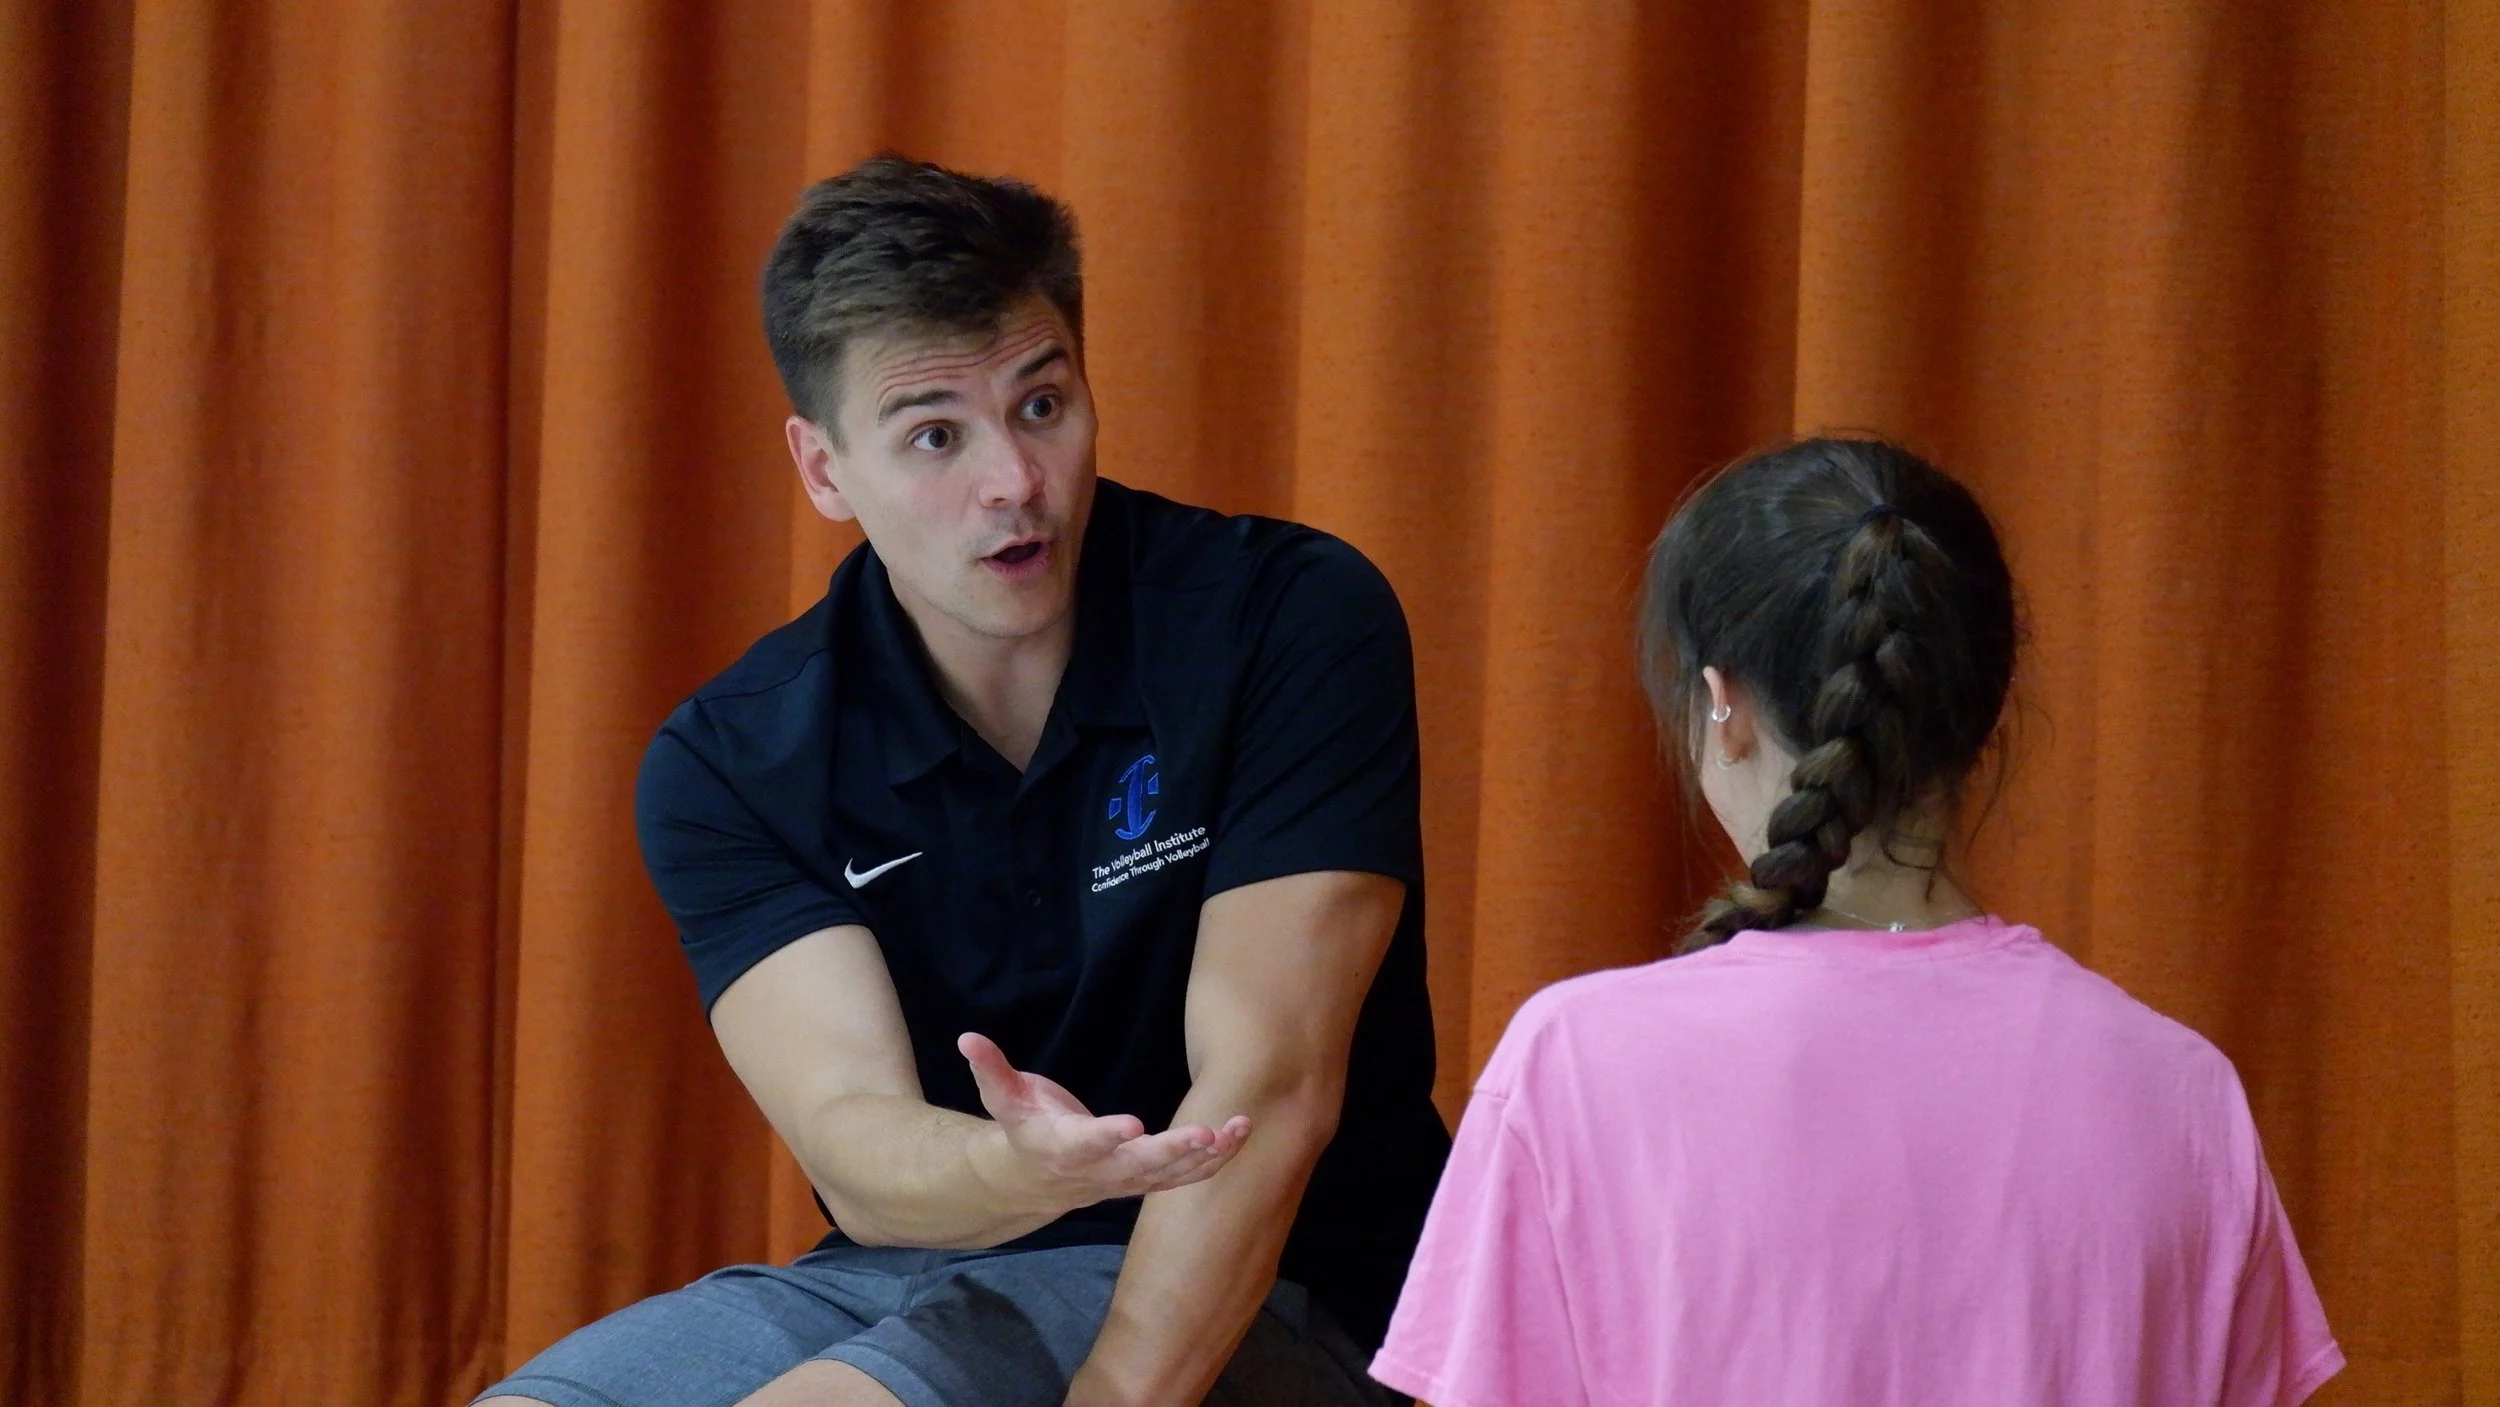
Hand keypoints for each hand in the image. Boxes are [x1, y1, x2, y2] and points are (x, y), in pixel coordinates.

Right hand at [958, 1032, 1250, 1212]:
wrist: (1032, 1180)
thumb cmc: (1023, 1128)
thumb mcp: (1002, 1098)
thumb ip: (990, 1069)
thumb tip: (968, 1038)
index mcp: (1062, 1149)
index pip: (1085, 1144)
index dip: (1107, 1136)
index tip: (1132, 1124)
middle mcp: (1098, 1171)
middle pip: (1138, 1166)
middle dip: (1171, 1151)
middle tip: (1203, 1133)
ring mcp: (1126, 1180)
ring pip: (1171, 1174)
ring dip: (1207, 1154)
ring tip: (1237, 1127)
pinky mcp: (1147, 1179)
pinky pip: (1186, 1175)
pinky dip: (1216, 1158)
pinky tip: (1241, 1131)